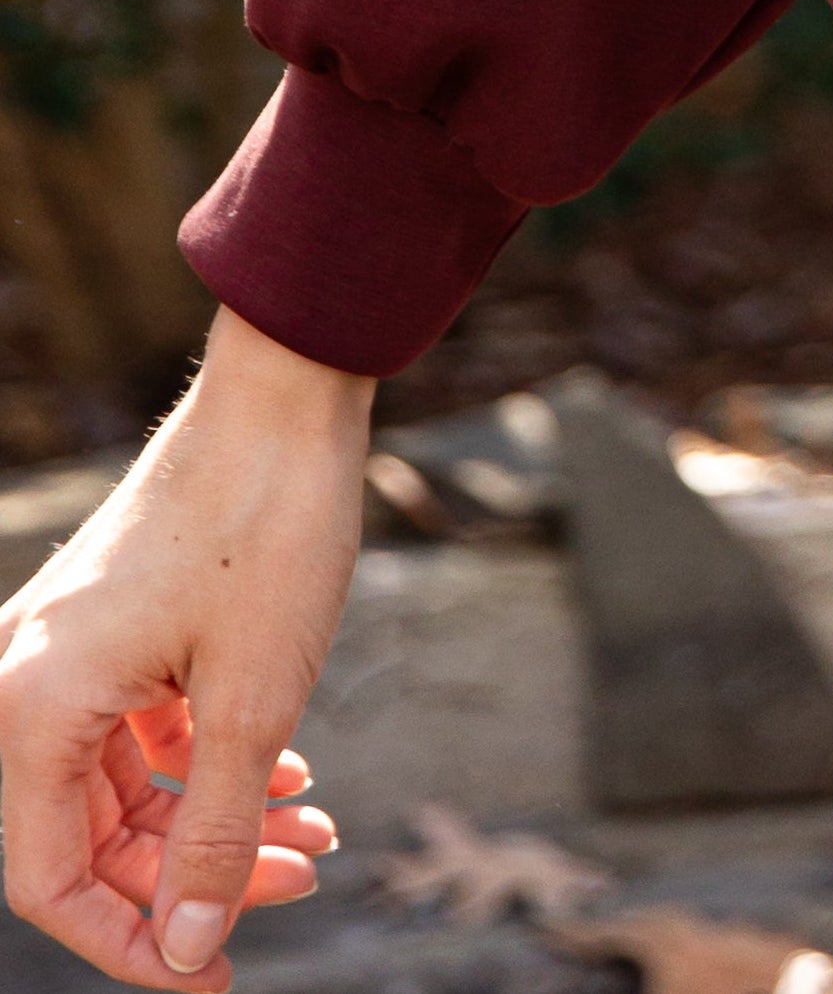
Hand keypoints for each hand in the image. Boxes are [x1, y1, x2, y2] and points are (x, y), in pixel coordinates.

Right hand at [0, 307, 369, 986]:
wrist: (291, 385)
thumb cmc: (268, 526)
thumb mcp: (254, 701)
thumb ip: (213, 837)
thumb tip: (188, 953)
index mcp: (34, 706)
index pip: (55, 882)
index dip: (133, 946)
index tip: (217, 978)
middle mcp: (31, 679)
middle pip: (95, 836)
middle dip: (196, 874)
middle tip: (302, 879)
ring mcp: (73, 648)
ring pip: (129, 786)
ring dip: (217, 816)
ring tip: (314, 833)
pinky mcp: (117, 624)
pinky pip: (148, 730)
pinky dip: (215, 759)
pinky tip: (292, 772)